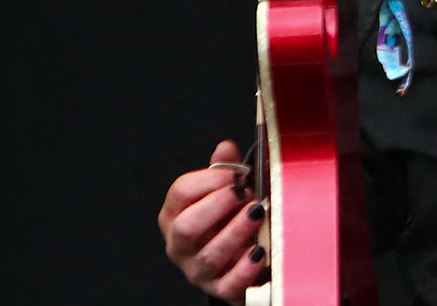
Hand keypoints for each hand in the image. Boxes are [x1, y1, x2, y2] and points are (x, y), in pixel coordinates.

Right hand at [158, 140, 266, 302]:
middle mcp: (180, 245)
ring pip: (210, 255)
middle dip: (218, 206)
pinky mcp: (219, 289)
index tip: (237, 174)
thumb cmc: (227, 221)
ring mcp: (197, 270)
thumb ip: (225, 170)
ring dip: (236, 231)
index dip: (210, 180)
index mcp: (175, 215)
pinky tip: (261, 251)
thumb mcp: (224, 193)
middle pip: (186, 226)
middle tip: (245, 194)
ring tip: (258, 214)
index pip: (181, 192)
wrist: (236, 263)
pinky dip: (246, 268)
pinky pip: (229, 283)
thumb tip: (226, 147)